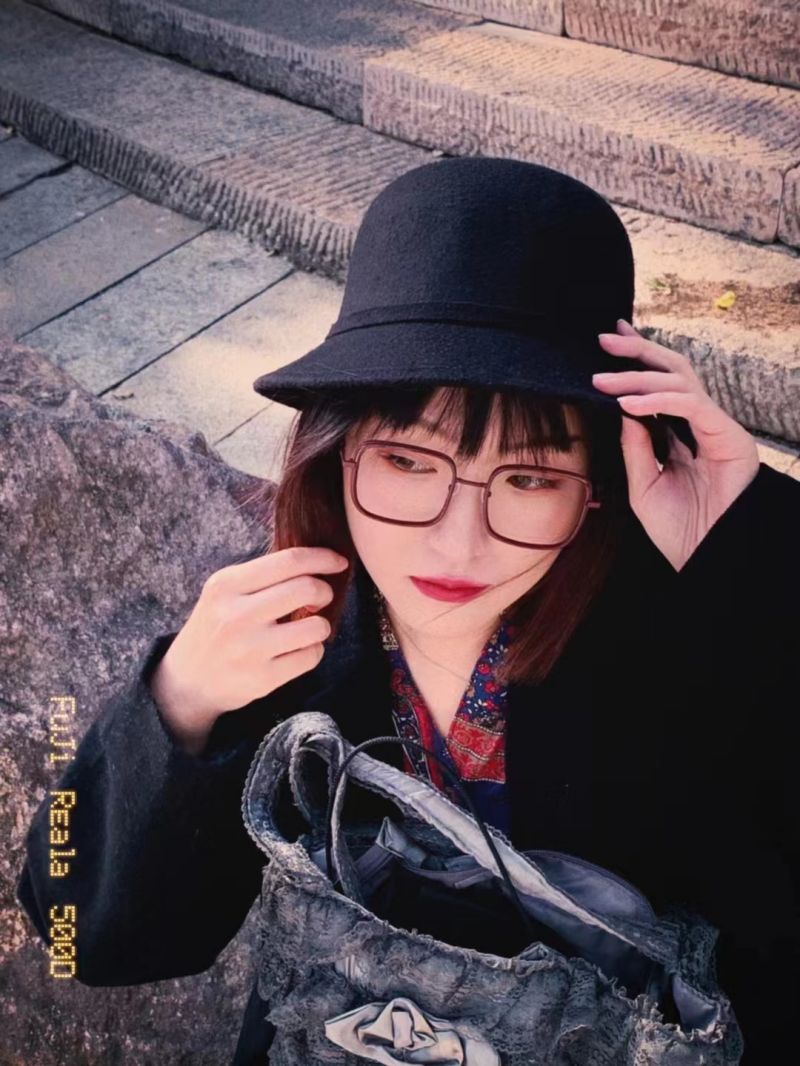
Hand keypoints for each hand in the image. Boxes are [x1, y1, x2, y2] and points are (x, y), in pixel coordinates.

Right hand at [150, 546, 349, 752]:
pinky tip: (297, 650)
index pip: (289, 561)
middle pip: (307, 589)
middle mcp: (236, 614)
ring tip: (307, 628)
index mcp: (227, 584)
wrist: (186, 681)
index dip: (323, 558)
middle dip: (325, 592)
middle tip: (321, 598)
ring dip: (321, 625)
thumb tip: (319, 561)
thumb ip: (264, 575)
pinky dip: (312, 651)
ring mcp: (250, 649)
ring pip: (316, 626)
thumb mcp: (225, 592)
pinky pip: (311, 656)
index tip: (338, 562)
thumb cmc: (216, 627)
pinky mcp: (263, 679)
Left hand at [592, 319, 759, 572]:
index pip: (659, 384)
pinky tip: (630, 403)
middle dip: (638, 350)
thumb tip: (622, 409)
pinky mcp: (729, 436)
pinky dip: (659, 400)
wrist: (708, 558)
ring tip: (603, 378)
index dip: (637, 358)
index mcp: (681, 433)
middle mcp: (700, 424)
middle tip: (604, 338)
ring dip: (639, 374)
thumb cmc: (681, 530)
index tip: (608, 340)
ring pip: (681, 380)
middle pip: (672, 370)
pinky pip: (692, 405)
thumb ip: (635, 447)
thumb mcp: (644, 486)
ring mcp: (716, 428)